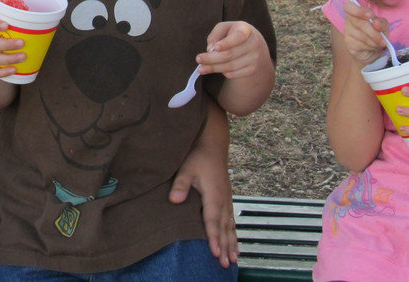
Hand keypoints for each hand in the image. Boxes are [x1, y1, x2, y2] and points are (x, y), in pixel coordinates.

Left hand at [168, 144, 238, 266]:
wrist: (213, 145)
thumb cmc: (198, 157)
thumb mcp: (186, 169)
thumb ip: (181, 185)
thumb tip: (174, 201)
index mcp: (213, 195)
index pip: (212, 221)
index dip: (213, 237)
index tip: (214, 252)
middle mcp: (223, 200)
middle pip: (224, 228)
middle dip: (224, 246)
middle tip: (224, 264)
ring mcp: (227, 200)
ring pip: (230, 226)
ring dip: (231, 244)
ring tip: (233, 260)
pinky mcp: (227, 198)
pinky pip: (232, 221)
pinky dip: (234, 234)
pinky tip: (235, 244)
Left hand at [196, 21, 268, 78]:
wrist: (254, 45)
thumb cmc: (234, 34)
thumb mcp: (224, 28)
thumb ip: (215, 35)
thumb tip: (210, 50)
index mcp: (246, 30)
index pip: (238, 37)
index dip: (226, 43)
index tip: (214, 48)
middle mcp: (253, 44)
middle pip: (229, 54)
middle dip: (211, 58)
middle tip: (198, 59)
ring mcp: (254, 58)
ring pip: (230, 66)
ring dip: (214, 68)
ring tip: (201, 68)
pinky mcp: (252, 69)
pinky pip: (234, 74)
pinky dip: (222, 72)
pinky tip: (217, 68)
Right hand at [340, 0, 390, 65]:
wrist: (373, 49)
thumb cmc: (377, 33)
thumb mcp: (383, 25)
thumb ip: (381, 23)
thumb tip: (376, 23)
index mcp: (356, 11)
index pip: (349, 7)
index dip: (358, 10)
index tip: (370, 16)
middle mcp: (349, 21)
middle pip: (359, 23)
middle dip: (373, 32)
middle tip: (383, 40)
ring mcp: (347, 33)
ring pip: (362, 36)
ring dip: (374, 42)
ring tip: (379, 44)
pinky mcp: (348, 44)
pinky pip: (361, 45)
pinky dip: (371, 47)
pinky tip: (373, 47)